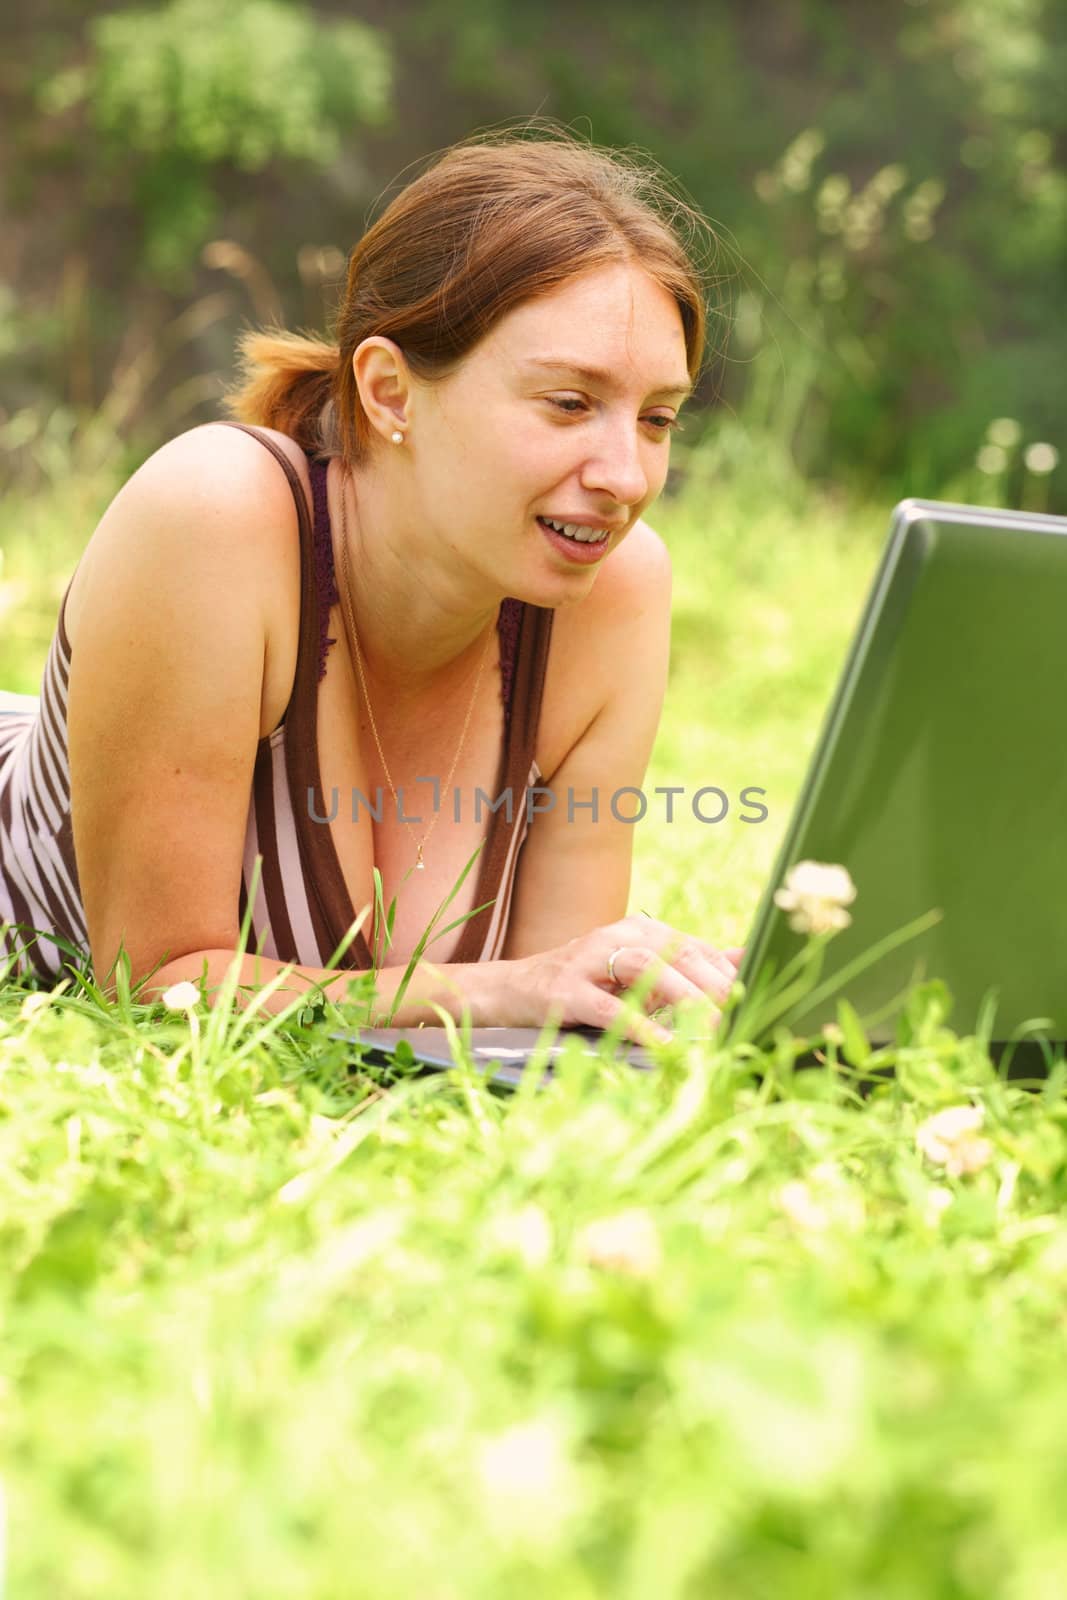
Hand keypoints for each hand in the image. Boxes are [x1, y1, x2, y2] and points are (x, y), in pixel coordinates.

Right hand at [509, 915, 743, 1046]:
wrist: (512, 990)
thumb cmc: (584, 985)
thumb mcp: (636, 973)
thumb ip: (686, 967)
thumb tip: (745, 960)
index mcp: (640, 930)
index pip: (697, 947)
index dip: (729, 975)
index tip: (759, 1001)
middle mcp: (617, 936)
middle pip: (678, 953)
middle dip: (715, 985)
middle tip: (745, 1015)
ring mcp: (589, 960)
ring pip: (648, 968)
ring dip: (685, 997)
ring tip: (713, 1026)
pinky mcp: (567, 991)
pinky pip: (610, 1008)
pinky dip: (640, 1026)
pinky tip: (665, 1046)